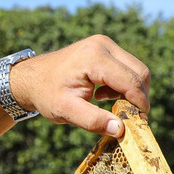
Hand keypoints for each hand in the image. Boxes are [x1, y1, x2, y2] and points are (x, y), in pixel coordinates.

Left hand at [9, 35, 150, 136]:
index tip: (140, 123)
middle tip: (128, 118)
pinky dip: (123, 84)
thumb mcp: (66, 111)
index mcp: (94, 58)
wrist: (33, 78)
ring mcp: (106, 44)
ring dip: (130, 91)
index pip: (130, 81)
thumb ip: (93, 121)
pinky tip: (103, 95)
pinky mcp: (106, 48)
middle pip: (139, 72)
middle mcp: (104, 45)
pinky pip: (127, 67)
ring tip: (109, 105)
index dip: (139, 103)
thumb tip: (121, 130)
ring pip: (136, 69)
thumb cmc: (47, 95)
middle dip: (138, 97)